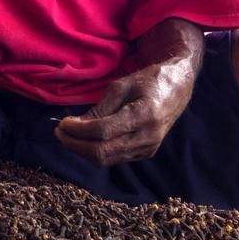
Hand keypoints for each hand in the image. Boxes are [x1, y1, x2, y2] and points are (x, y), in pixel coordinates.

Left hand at [55, 60, 197, 165]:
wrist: (179, 87)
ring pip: (107, 159)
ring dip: (83, 150)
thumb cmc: (150, 80)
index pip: (102, 132)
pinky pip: (115, 158)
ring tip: (68, 137)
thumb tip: (75, 126)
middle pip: (103, 152)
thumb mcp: (122, 86)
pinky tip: (85, 141)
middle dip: (76, 145)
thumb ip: (100, 108)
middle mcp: (148, 137)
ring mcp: (148, 148)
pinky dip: (96, 151)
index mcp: (144, 115)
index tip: (62, 123)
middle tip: (59, 133)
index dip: (78, 131)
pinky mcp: (146, 153)